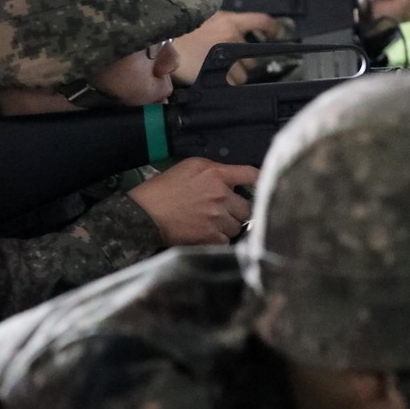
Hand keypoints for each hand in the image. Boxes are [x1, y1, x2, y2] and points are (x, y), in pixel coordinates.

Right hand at [127, 158, 258, 244]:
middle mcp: (220, 194)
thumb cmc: (164, 188)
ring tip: (211, 224)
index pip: (251, 175)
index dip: (261, 181)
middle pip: (248, 206)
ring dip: (229, 227)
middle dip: (238, 211)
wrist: (146, 212)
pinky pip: (226, 241)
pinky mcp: (210, 236)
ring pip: (238, 226)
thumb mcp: (190, 167)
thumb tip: (233, 180)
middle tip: (224, 212)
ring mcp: (217, 217)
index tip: (262, 187)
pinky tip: (206, 235)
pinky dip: (218, 240)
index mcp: (216, 173)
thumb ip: (215, 171)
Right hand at [173, 11, 283, 84]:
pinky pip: (234, 84)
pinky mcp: (221, 71)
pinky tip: (221, 85)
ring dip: (234, 77)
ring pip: (244, 74)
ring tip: (217, 75)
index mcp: (229, 20)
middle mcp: (231, 34)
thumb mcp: (202, 20)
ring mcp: (228, 53)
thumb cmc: (178, 35)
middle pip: (251, 57)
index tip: (276, 34)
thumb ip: (220, 26)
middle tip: (225, 65)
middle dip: (242, 63)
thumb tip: (230, 36)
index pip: (261, 22)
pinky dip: (228, 87)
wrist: (163, 44)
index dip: (272, 29)